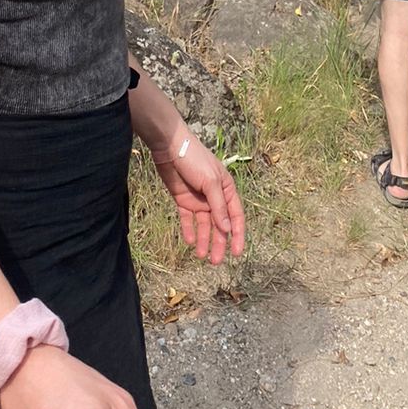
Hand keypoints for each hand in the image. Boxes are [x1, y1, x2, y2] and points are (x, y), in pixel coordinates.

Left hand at [152, 131, 244, 264]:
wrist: (169, 147)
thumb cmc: (195, 160)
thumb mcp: (210, 182)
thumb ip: (218, 206)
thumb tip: (228, 229)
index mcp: (226, 190)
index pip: (236, 216)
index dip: (237, 235)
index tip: (236, 253)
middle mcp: (214, 197)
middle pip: (219, 225)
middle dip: (219, 243)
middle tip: (216, 262)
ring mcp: (198, 199)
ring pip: (204, 225)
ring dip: (203, 240)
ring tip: (200, 256)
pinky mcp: (183, 200)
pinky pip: (188, 219)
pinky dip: (189, 230)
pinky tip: (188, 241)